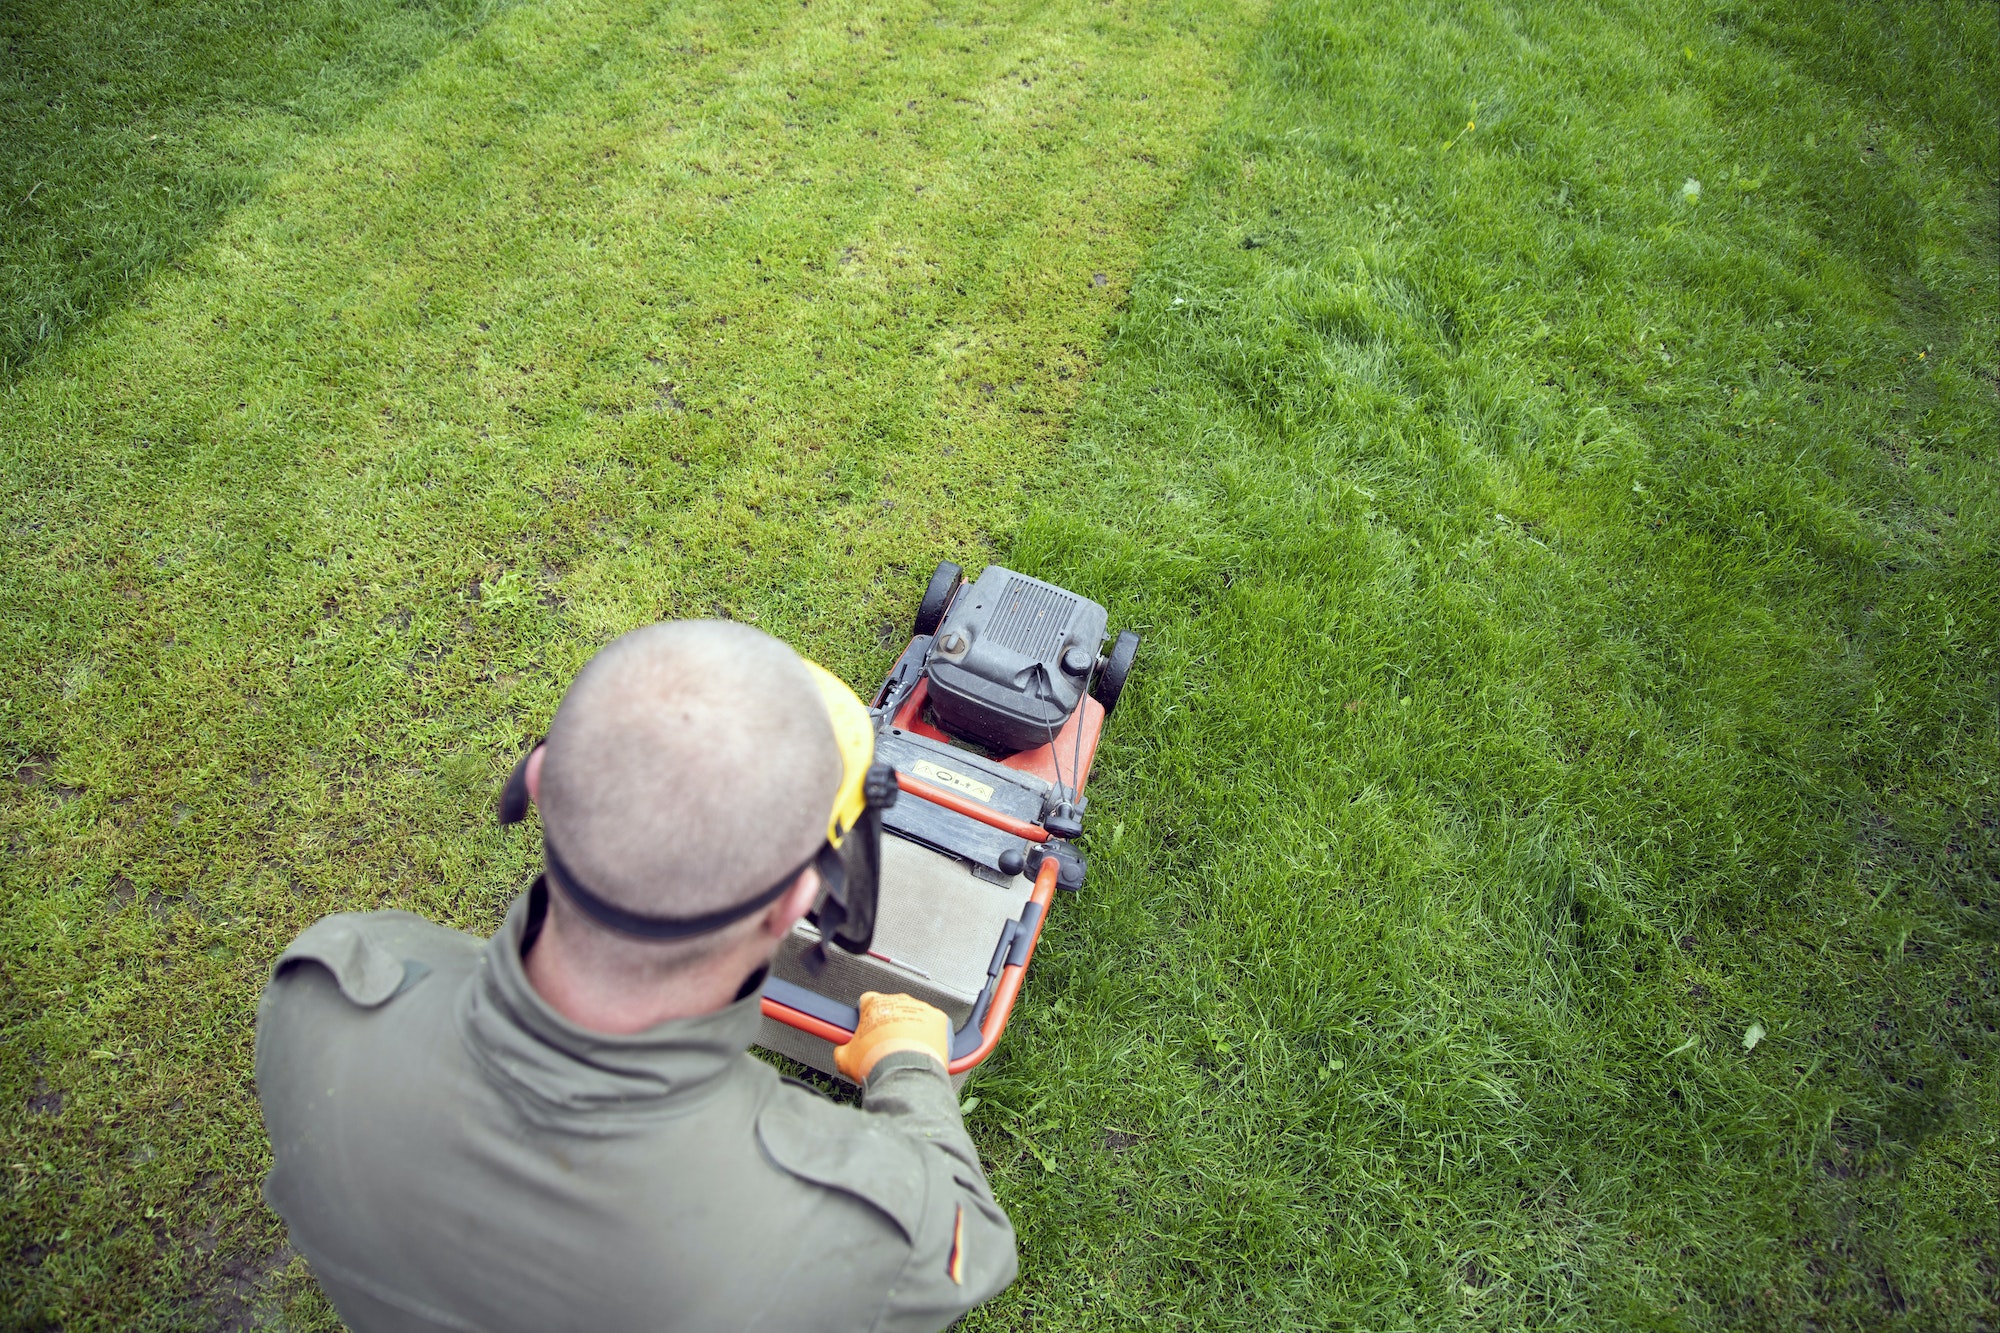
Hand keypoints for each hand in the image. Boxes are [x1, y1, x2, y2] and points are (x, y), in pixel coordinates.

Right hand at [834, 992, 949, 1081]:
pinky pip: (934, 1024)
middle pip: (892, 1008)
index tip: (867, 1029)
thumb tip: (841, 1052)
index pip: (866, 1001)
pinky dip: (930, 1035)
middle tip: (886, 1045)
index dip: (865, 1016)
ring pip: (913, 1015)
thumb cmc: (878, 1062)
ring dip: (910, 1029)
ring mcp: (921, 1007)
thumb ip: (842, 1049)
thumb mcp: (845, 1059)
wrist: (906, 1073)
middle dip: (889, 1024)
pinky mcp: (939, 1019)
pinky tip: (923, 1050)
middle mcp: (898, 1000)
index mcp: (874, 1003)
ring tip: (906, 1051)